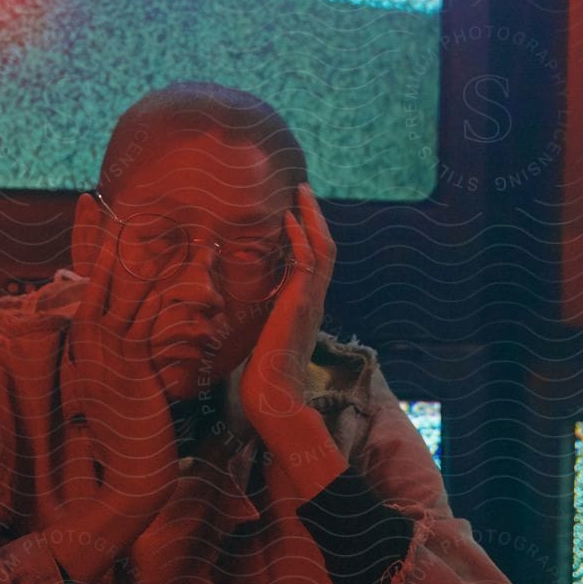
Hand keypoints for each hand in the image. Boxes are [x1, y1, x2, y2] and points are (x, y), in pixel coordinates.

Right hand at [65, 220, 178, 541]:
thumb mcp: (114, 372)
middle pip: (109, 269)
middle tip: (134, 195)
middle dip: (121, 231)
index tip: (91, 199)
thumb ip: (119, 338)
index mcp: (87, 330)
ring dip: (162, 257)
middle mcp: (94, 334)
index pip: (89, 269)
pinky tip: (199, 278)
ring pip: (137, 289)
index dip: (90, 234)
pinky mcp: (136, 364)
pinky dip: (178, 297)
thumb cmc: (128, 422)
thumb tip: (121, 310)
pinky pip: (158, 320)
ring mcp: (113, 348)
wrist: (131, 469)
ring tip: (184, 229)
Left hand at [237, 183, 336, 442]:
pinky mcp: (299, 303)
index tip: (299, 211)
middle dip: (315, 216)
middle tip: (303, 190)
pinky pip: (305, 262)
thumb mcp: (269, 333)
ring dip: (310, 217)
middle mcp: (316, 298)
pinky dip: (299, 238)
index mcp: (310, 304)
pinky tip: (288, 220)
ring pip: (322, 248)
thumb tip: (256, 305)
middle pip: (326, 247)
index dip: (311, 233)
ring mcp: (311, 300)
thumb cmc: (266, 370)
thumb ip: (269, 315)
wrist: (273, 392)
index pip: (317, 260)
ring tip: (299, 193)